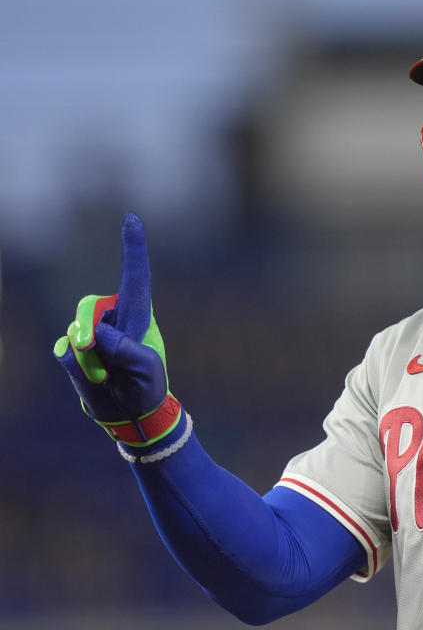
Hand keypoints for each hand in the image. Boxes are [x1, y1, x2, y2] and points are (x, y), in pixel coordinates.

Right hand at [54, 213, 179, 445]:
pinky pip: (65, 354)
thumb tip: (95, 333)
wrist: (131, 415)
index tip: (132, 218)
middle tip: (109, 366)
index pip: (135, 278)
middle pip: (88, 307)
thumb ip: (125, 350)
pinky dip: (77, 370)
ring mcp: (91, 335)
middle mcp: (112, 320)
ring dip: (89, 360)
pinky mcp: (74, 352)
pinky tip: (95, 380)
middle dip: (89, 331)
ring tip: (110, 378)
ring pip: (74, 335)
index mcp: (137, 317)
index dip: (133, 248)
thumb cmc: (147, 389)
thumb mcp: (146, 370)